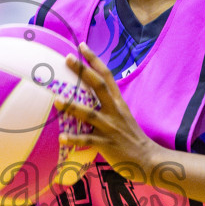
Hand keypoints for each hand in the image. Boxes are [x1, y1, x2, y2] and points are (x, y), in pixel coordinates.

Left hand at [57, 44, 163, 177]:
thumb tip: (88, 97)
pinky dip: (74, 139)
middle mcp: (114, 111)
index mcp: (118, 102)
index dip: (94, 60)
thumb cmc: (131, 137)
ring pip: (90, 114)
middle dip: (83, 72)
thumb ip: (108, 105)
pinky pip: (88, 140)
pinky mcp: (107, 144)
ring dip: (72, 107)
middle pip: (98, 86)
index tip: (81, 46)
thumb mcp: (122, 116)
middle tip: (67, 58)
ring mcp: (110, 127)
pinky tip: (61, 137)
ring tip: (56, 100)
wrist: (148, 159)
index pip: (107, 75)